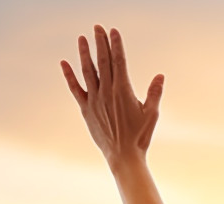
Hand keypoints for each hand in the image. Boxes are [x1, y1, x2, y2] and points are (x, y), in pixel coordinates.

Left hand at [60, 24, 163, 170]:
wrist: (123, 156)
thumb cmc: (140, 136)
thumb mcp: (152, 114)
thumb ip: (154, 93)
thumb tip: (159, 76)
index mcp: (123, 91)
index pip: (119, 61)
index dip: (115, 45)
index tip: (113, 32)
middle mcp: (107, 92)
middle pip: (102, 61)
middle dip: (100, 43)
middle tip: (97, 27)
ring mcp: (94, 99)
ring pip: (88, 71)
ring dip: (84, 53)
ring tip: (82, 38)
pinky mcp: (86, 109)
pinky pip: (75, 88)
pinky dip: (69, 75)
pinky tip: (64, 63)